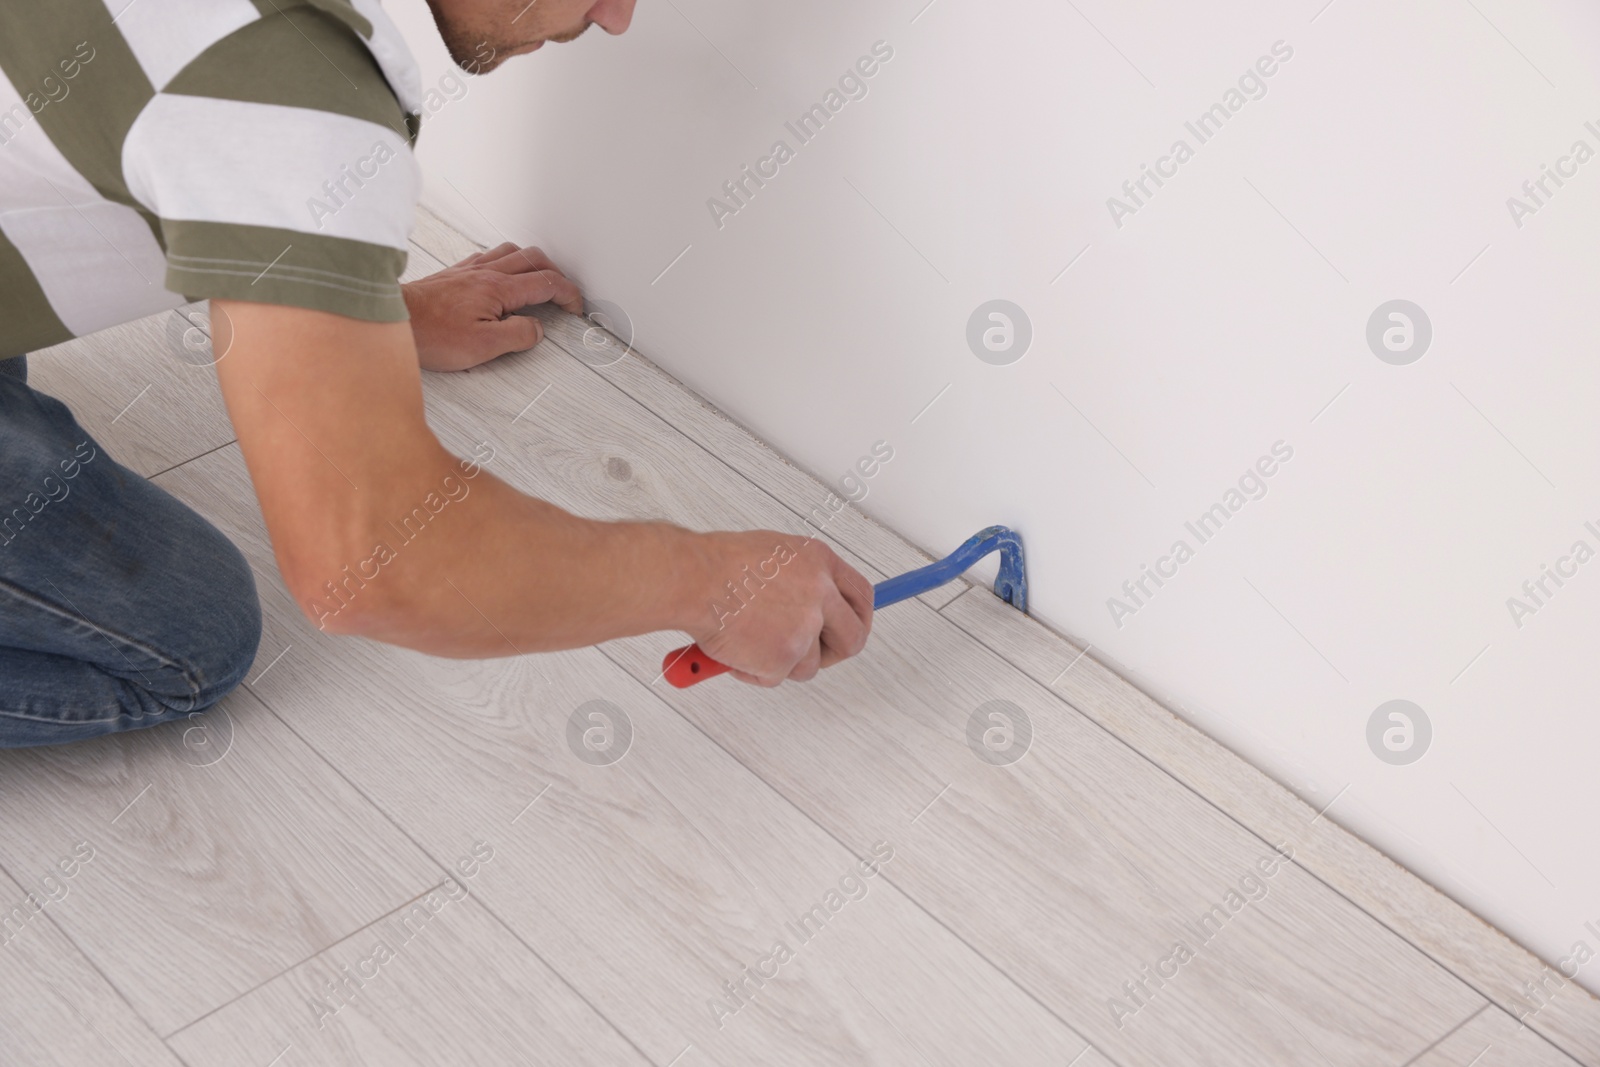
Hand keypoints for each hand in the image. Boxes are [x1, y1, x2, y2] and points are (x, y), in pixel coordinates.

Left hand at [402, 243, 583, 371]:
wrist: (394, 319)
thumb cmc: (431, 333)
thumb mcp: (484, 346)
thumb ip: (518, 335)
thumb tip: (536, 329)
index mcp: (499, 288)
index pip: (546, 283)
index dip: (568, 294)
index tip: (575, 306)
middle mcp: (485, 273)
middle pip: (533, 259)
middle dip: (556, 273)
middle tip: (562, 292)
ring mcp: (469, 270)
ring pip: (511, 252)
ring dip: (532, 263)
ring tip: (538, 278)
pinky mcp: (454, 273)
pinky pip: (488, 255)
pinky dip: (505, 260)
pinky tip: (500, 273)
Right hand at [687, 530, 874, 685]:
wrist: (692, 580)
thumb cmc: (718, 566)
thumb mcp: (774, 555)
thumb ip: (802, 580)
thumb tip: (817, 606)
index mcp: (820, 562)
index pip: (862, 596)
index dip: (859, 618)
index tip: (850, 629)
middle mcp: (820, 593)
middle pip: (852, 638)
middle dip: (832, 655)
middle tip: (808, 656)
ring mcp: (805, 626)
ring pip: (809, 665)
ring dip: (781, 663)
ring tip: (748, 640)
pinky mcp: (784, 655)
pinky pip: (776, 677)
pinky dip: (754, 671)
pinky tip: (735, 647)